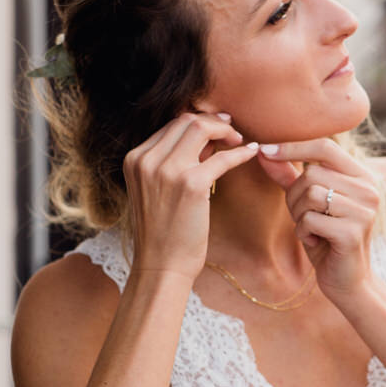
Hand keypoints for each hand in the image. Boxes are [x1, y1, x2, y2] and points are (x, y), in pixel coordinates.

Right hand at [123, 113, 259, 281]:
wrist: (161, 266)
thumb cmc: (163, 232)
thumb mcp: (156, 190)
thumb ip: (173, 162)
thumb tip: (207, 140)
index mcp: (134, 159)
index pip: (170, 125)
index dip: (198, 123)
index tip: (217, 127)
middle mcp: (147, 160)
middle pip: (185, 120)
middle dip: (213, 121)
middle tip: (232, 130)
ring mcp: (167, 170)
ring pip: (200, 128)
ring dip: (225, 131)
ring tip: (239, 140)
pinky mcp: (192, 184)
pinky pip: (223, 157)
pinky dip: (240, 153)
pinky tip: (251, 153)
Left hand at [257, 138, 379, 304]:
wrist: (347, 280)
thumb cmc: (326, 238)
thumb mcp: (308, 203)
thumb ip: (289, 176)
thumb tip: (263, 150)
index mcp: (362, 176)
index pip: (325, 146)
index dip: (293, 147)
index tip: (265, 150)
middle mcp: (369, 189)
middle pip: (312, 174)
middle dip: (294, 195)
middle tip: (302, 216)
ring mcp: (364, 210)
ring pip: (310, 195)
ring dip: (298, 215)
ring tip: (311, 229)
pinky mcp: (353, 232)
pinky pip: (310, 220)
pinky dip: (303, 232)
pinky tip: (315, 241)